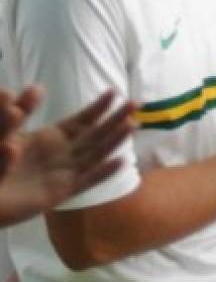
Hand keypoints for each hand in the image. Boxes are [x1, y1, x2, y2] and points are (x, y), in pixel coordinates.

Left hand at [0, 89, 136, 226]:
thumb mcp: (3, 131)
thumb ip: (16, 113)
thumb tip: (36, 87)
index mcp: (52, 139)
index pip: (81, 121)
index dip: (98, 107)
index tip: (114, 91)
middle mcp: (63, 155)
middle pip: (96, 135)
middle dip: (115, 119)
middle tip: (136, 103)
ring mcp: (63, 174)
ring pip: (95, 154)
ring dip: (114, 140)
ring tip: (133, 125)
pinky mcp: (59, 193)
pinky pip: (86, 181)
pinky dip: (103, 173)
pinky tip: (121, 162)